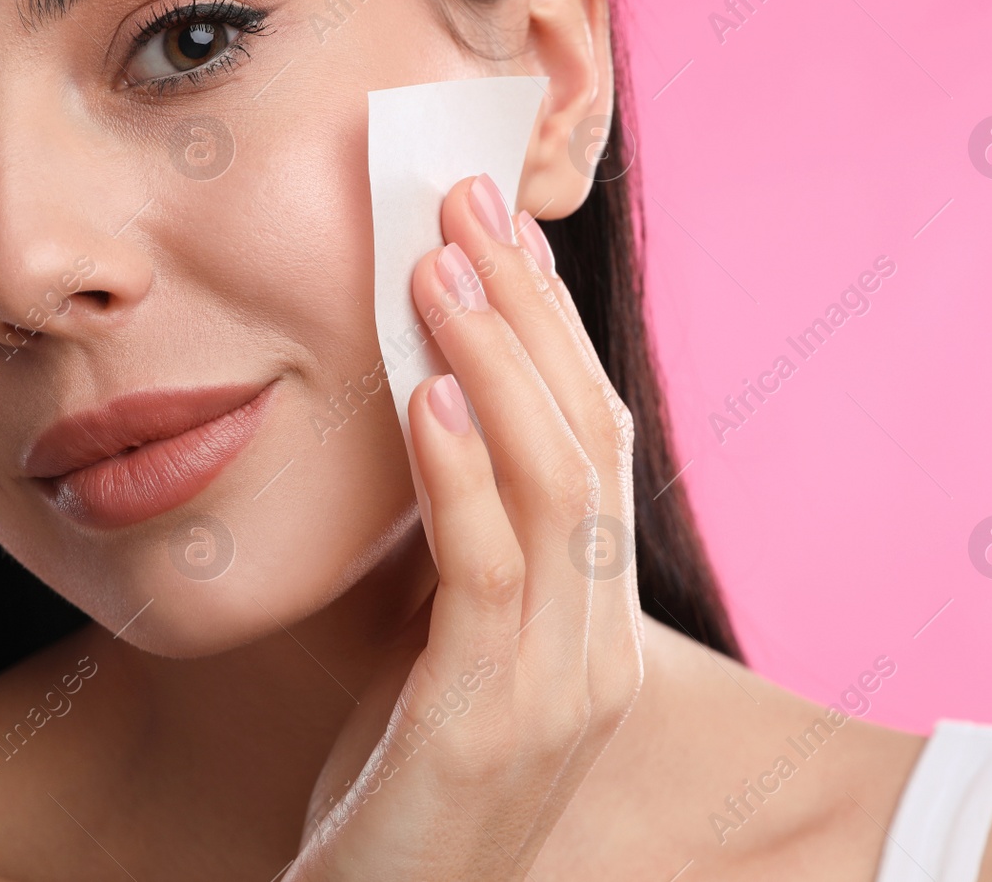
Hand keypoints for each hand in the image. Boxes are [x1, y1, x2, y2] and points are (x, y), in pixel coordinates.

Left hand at [288, 172, 645, 879]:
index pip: (592, 445)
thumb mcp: (434, 651)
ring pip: (553, 487)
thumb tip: (425, 417)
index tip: (502, 235)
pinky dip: (462, 469)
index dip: (554, 331)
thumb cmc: (392, 789)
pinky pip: (488, 571)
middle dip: (531, 311)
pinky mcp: (486, 725)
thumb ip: (454, 552)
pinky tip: (428, 390)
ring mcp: (558, 690)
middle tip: (470, 202)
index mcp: (594, 624)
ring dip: (498, 360)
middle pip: (587, 440)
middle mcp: (600, 648)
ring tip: (439, 263)